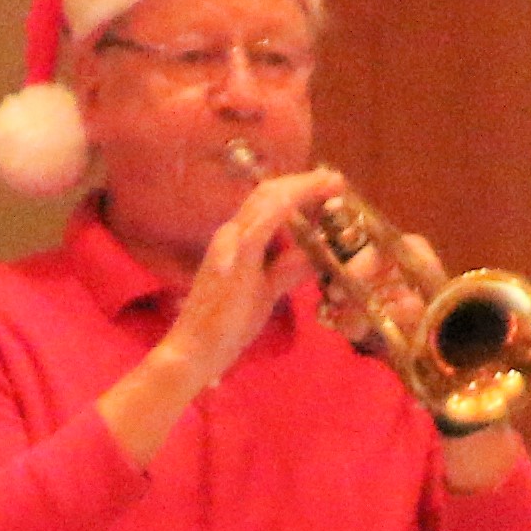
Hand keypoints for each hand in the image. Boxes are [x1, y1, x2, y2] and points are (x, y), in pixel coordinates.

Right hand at [92, 179, 312, 464]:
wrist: (195, 350)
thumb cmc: (226, 326)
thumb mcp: (267, 293)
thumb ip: (288, 271)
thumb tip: (315, 256)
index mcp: (239, 242)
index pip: (269, 204)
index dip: (298, 191)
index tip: (328, 187)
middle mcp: (232, 234)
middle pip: (269, 193)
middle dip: (305, 183)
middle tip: (335, 179)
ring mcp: (231, 243)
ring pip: (267, 199)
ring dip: (302, 188)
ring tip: (330, 184)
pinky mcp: (233, 257)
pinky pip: (263, 222)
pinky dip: (287, 205)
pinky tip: (309, 197)